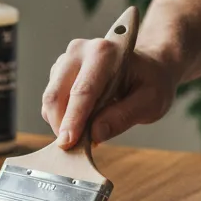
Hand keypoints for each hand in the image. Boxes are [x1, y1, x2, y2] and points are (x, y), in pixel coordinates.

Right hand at [41, 37, 177, 148]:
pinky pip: (50, 102)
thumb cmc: (151, 81)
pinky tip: (80, 123)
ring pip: (50, 100)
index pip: (83, 91)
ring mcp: (66, 60)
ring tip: (84, 135)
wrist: (146, 67)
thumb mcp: (150, 102)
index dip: (73, 120)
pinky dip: (60, 118)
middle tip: (73, 149)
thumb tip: (95, 134)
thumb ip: (124, 116)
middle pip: (57, 95)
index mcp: (105, 53)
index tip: (67, 143)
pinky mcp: (58, 72)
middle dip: (61, 126)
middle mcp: (80, 51)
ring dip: (61, 124)